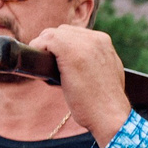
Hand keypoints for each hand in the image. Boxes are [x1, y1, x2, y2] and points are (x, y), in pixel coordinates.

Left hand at [30, 25, 132, 146]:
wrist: (110, 116)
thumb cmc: (105, 102)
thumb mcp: (107, 73)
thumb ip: (96, 61)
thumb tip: (78, 63)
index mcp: (104, 42)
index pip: (75, 34)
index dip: (62, 46)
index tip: (57, 61)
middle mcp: (95, 38)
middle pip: (62, 31)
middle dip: (52, 45)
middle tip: (48, 65)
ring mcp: (83, 44)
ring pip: (52, 34)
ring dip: (44, 47)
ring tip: (45, 66)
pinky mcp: (69, 51)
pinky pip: (46, 40)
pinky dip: (38, 48)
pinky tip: (38, 62)